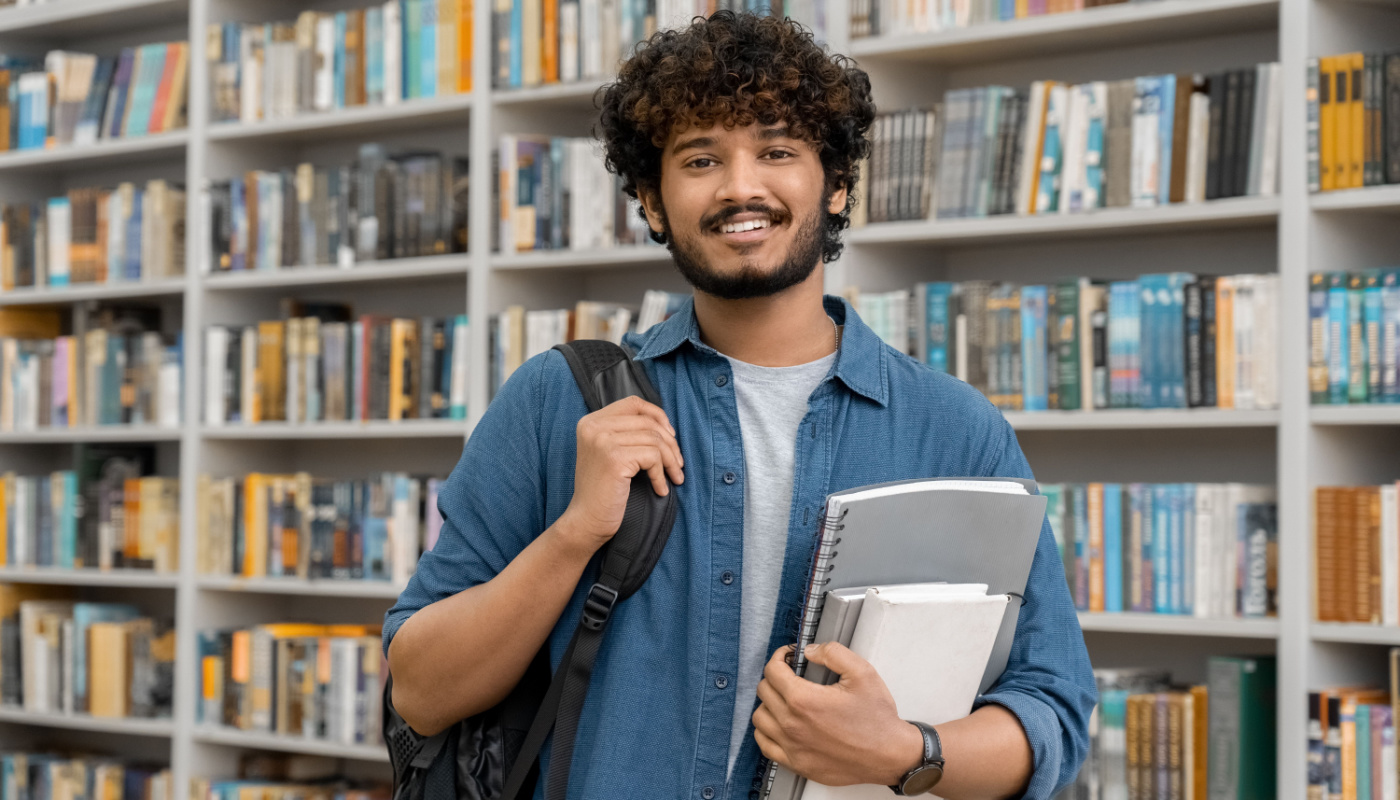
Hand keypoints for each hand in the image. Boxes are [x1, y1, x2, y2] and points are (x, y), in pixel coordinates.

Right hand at [557, 395, 683, 554]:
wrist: (586, 520)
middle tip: (678, 465)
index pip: (633, 403)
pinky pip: (653, 457)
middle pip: (648, 422)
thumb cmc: (602, 490)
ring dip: (670, 461)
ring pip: (654, 440)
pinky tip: (660, 490)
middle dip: (670, 444)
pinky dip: (661, 475)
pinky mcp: (614, 458)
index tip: (670, 436)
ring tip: (673, 478)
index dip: (658, 416)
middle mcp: (594, 426)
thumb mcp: (609, 452)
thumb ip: (626, 433)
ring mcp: (602, 440)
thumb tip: (665, 425)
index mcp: (591, 421)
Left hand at [752, 643, 924, 786]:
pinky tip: (780, 724)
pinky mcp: (796, 763)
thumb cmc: (877, 719)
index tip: (787, 657)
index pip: (772, 671)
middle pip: (764, 691)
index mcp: (804, 700)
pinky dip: (767, 731)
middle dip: (774, 677)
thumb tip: (810, 651)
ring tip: (785, 699)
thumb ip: (833, 653)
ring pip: (760, 718)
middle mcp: (792, 725)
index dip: (778, 657)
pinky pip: (765, 744)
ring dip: (768, 703)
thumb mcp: (862, 673)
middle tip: (789, 675)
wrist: (889, 755)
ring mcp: (792, 747)